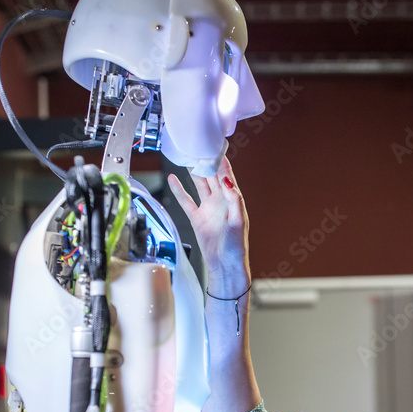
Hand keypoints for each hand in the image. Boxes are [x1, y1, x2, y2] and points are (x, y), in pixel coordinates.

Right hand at [167, 158, 249, 294]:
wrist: (224, 265)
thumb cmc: (236, 246)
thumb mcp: (238, 220)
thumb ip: (234, 199)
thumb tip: (226, 181)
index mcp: (232, 199)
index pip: (226, 175)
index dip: (220, 161)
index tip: (214, 147)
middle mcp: (220, 201)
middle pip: (212, 176)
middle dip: (205, 161)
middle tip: (197, 147)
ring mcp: (208, 208)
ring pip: (199, 184)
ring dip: (194, 172)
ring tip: (187, 157)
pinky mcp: (197, 218)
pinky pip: (186, 200)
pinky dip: (179, 190)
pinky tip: (173, 179)